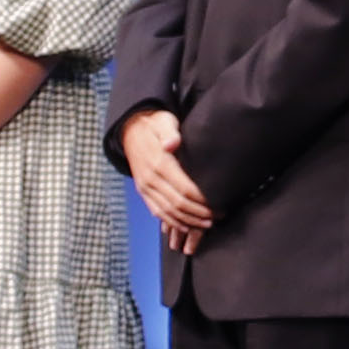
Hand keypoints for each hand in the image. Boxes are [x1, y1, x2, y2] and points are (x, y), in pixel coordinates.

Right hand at [121, 110, 212, 247]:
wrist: (131, 129)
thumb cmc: (155, 125)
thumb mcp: (164, 122)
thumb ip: (170, 133)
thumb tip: (172, 144)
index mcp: (159, 164)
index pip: (184, 189)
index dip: (201, 200)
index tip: (217, 204)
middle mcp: (150, 179)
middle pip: (178, 204)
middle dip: (199, 214)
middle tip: (218, 217)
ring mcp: (145, 187)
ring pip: (168, 212)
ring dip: (188, 221)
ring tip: (206, 225)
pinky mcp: (143, 191)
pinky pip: (157, 212)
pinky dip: (172, 222)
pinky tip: (185, 226)